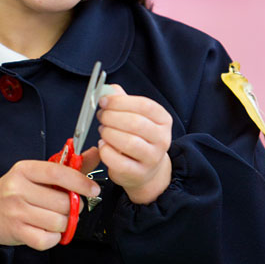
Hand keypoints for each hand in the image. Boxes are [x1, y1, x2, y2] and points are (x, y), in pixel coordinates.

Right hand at [0, 157, 100, 252]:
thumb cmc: (15, 193)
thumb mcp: (36, 175)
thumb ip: (68, 166)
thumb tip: (95, 152)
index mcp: (24, 169)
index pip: (57, 172)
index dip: (80, 181)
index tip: (93, 189)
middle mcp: (17, 188)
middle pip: (62, 202)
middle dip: (71, 208)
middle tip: (63, 208)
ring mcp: (15, 211)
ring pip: (58, 222)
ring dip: (62, 224)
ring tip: (52, 219)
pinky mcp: (16, 231)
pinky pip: (47, 240)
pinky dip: (52, 238)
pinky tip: (45, 231)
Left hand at [95, 84, 172, 204]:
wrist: (146, 170)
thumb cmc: (137, 138)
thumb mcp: (134, 116)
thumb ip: (122, 100)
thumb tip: (107, 89)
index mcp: (163, 120)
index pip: (144, 105)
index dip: (120, 102)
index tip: (103, 101)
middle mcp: (162, 139)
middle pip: (135, 122)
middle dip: (111, 117)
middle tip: (101, 116)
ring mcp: (152, 158)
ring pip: (128, 142)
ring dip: (109, 133)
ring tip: (103, 131)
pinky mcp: (138, 173)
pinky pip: (118, 161)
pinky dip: (106, 151)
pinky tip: (103, 145)